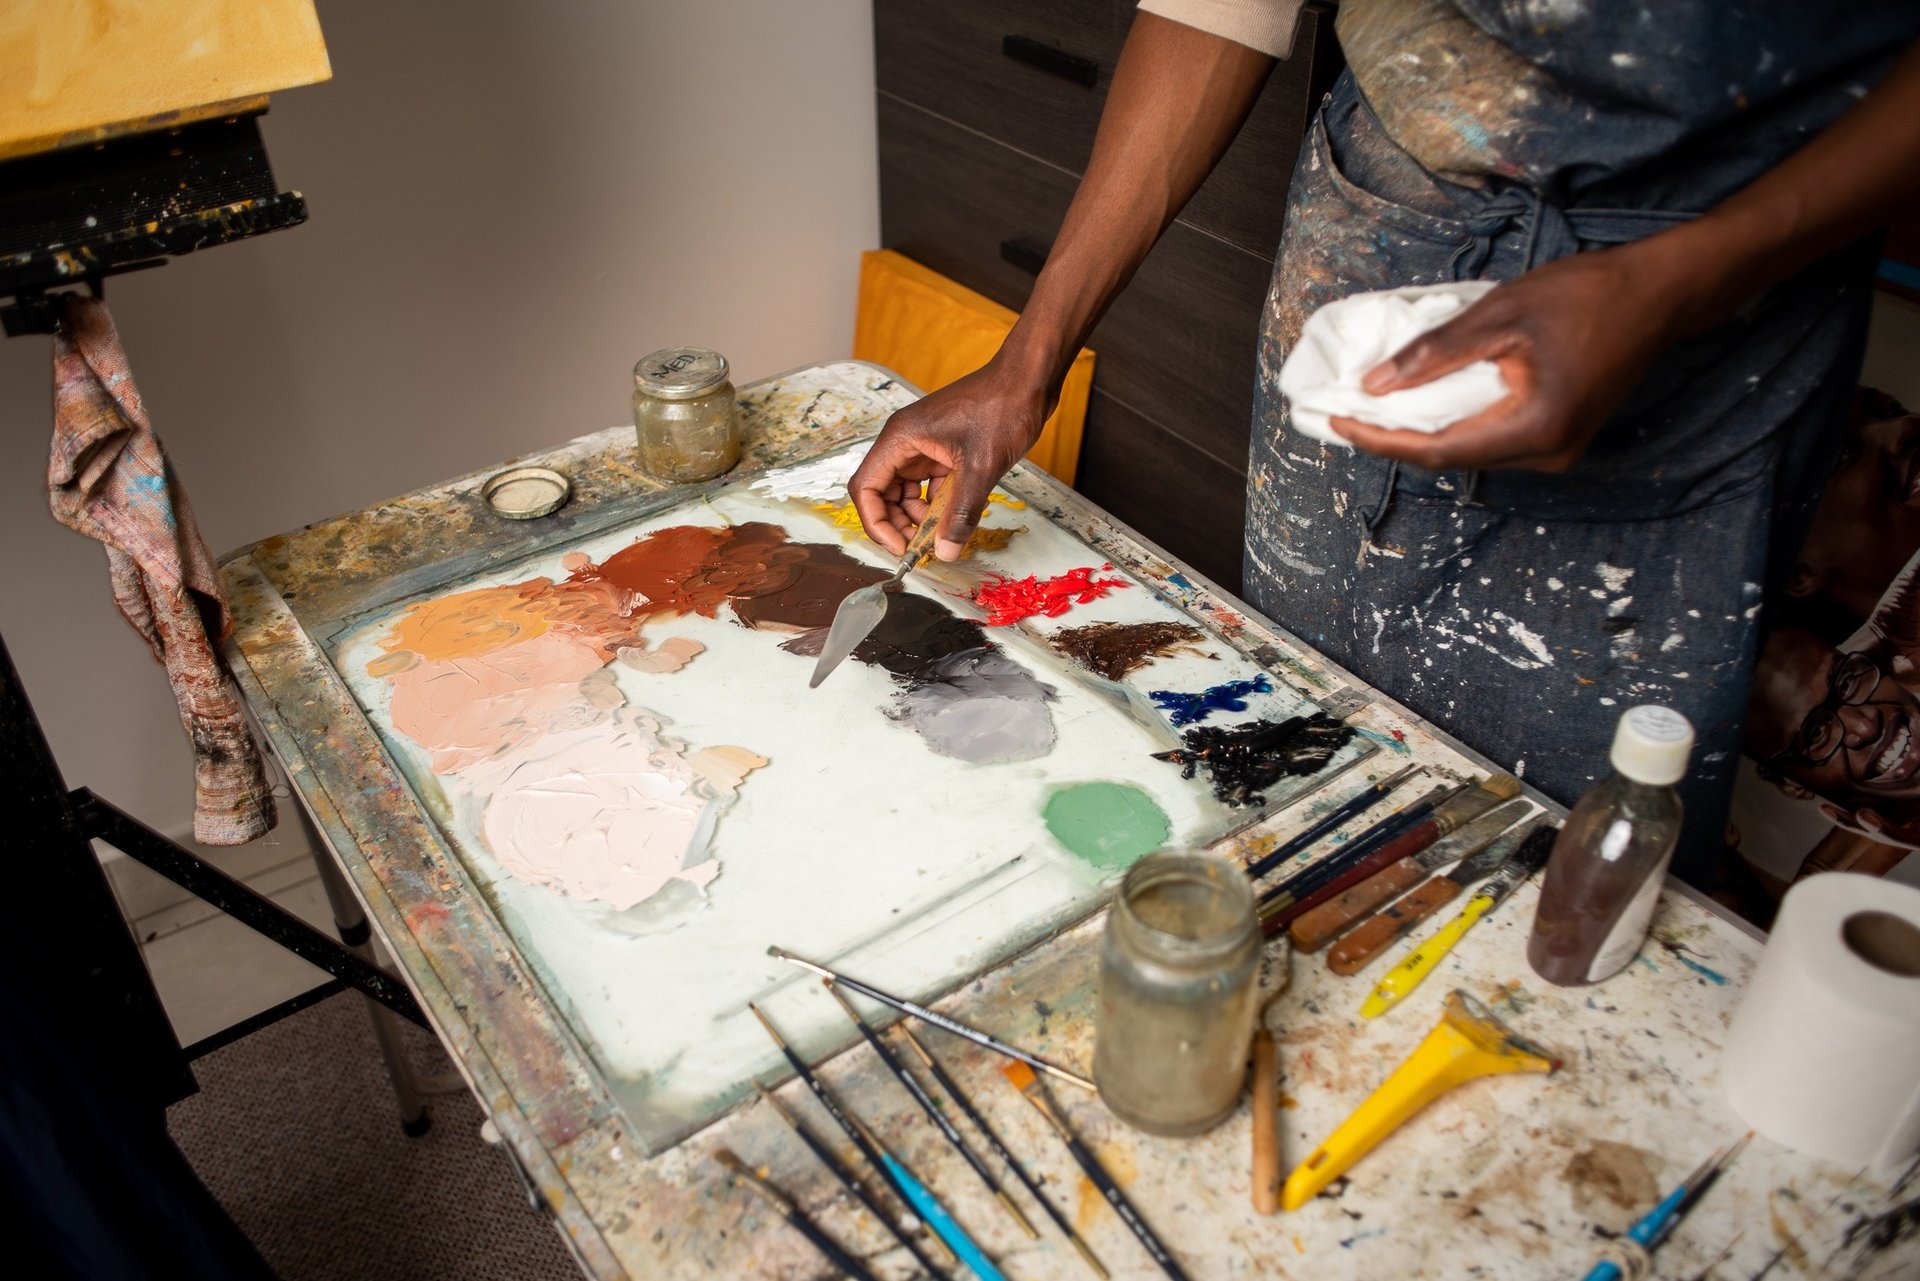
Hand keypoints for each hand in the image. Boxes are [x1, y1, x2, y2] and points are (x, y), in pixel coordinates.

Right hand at [849, 360, 1048, 557]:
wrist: (1030, 380)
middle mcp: (906, 442)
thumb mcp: (981, 468)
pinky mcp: (944, 451)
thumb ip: (960, 513)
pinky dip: (940, 504)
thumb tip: (945, 552)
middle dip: (898, 524)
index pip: (866, 488)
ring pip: (907, 493)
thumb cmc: (1003, 407)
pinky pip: (931, 486)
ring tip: (945, 533)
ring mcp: (925, 446)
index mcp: (901, 438)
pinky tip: (959, 516)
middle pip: (883, 494)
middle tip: (922, 548)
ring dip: (920, 517)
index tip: (900, 547)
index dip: (878, 523)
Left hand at [1329, 240, 1693, 471]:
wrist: (1659, 294)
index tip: (1337, 422)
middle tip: (1346, 416)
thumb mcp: (1501, 314)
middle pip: (1452, 459)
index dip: (1381, 439)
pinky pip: (1493, 440)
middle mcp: (1548, 454)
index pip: (1437, 450)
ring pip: (1472, 452)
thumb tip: (1376, 384)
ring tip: (1377, 410)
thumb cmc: (1587, 295)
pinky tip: (1425, 404)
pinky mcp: (1560, 438)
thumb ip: (1437, 354)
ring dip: (1423, 433)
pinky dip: (1455, 424)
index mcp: (1534, 429)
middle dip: (1395, 440)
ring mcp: (1558, 451)